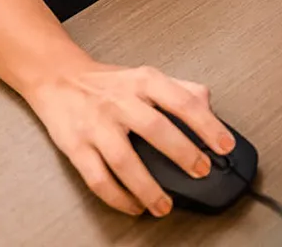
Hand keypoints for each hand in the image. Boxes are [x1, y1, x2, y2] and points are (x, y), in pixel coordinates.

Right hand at [22, 59, 234, 216]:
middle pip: (156, 129)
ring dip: (148, 187)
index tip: (224, 145)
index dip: (207, 124)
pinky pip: (98, 178)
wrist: (58, 78)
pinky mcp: (76, 147)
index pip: (182, 101)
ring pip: (125, 161)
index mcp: (144, 81)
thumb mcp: (146, 76)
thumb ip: (180, 89)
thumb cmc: (106, 83)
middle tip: (200, 172)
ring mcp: (97, 125)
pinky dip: (118, 197)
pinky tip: (133, 206)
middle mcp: (121, 101)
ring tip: (164, 205)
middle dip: (183, 154)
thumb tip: (208, 106)